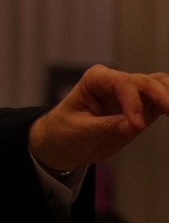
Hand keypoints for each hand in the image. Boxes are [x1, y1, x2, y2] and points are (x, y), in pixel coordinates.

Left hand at [29, 64, 168, 170]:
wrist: (63, 142)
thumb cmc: (64, 131)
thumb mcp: (80, 131)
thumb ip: (106, 126)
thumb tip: (133, 126)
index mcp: (95, 79)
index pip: (121, 83)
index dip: (132, 103)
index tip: (137, 126)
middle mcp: (115, 82)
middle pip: (146, 82)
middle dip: (162, 96)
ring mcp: (131, 94)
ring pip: (159, 86)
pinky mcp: (142, 109)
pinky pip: (162, 102)